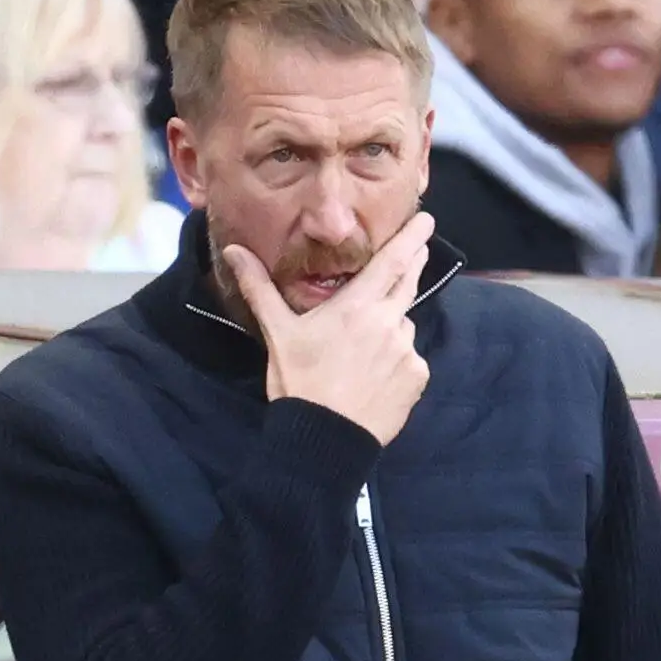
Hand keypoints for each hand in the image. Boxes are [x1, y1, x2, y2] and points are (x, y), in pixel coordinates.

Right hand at [223, 211, 432, 446]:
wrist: (323, 440)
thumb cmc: (299, 383)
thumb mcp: (277, 333)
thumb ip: (260, 288)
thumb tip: (234, 249)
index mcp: (358, 305)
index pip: (394, 259)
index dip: (412, 236)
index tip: (426, 220)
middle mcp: (389, 322)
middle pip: (408, 284)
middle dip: (412, 266)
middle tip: (415, 255)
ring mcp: (406, 351)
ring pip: (404, 325)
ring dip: (392, 326)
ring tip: (366, 350)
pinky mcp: (416, 378)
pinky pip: (411, 359)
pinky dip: (398, 361)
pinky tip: (375, 378)